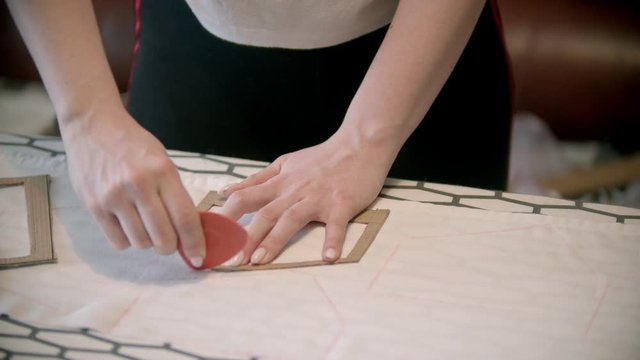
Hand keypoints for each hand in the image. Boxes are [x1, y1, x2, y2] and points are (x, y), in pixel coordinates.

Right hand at [61, 106, 205, 265]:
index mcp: (163, 172)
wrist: (94, 125)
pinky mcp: (93, 205)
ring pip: (141, 243)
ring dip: (149, 243)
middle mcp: (139, 185)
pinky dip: (127, 241)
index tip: (200, 257)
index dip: (196, 243)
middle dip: (171, 247)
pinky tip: (128, 226)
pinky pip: (118, 241)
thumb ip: (175, 193)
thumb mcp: (163, 161)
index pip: (185, 218)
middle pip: (164, 237)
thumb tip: (189, 231)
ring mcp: (113, 196)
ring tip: (147, 228)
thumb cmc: (134, 145)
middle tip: (171, 242)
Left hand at [218, 134, 391, 264]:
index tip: (214, 237)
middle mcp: (294, 191)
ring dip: (275, 240)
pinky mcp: (341, 203)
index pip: (245, 198)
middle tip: (233, 260)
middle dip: (245, 238)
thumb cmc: (322, 158)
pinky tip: (328, 257)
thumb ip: (257, 179)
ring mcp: (317, 198)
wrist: (358, 145)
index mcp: (279, 182)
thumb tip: (227, 191)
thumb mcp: (285, 164)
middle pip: (264, 214)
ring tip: (260, 261)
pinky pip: (335, 224)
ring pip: (291, 219)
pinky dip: (332, 240)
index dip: (227, 218)